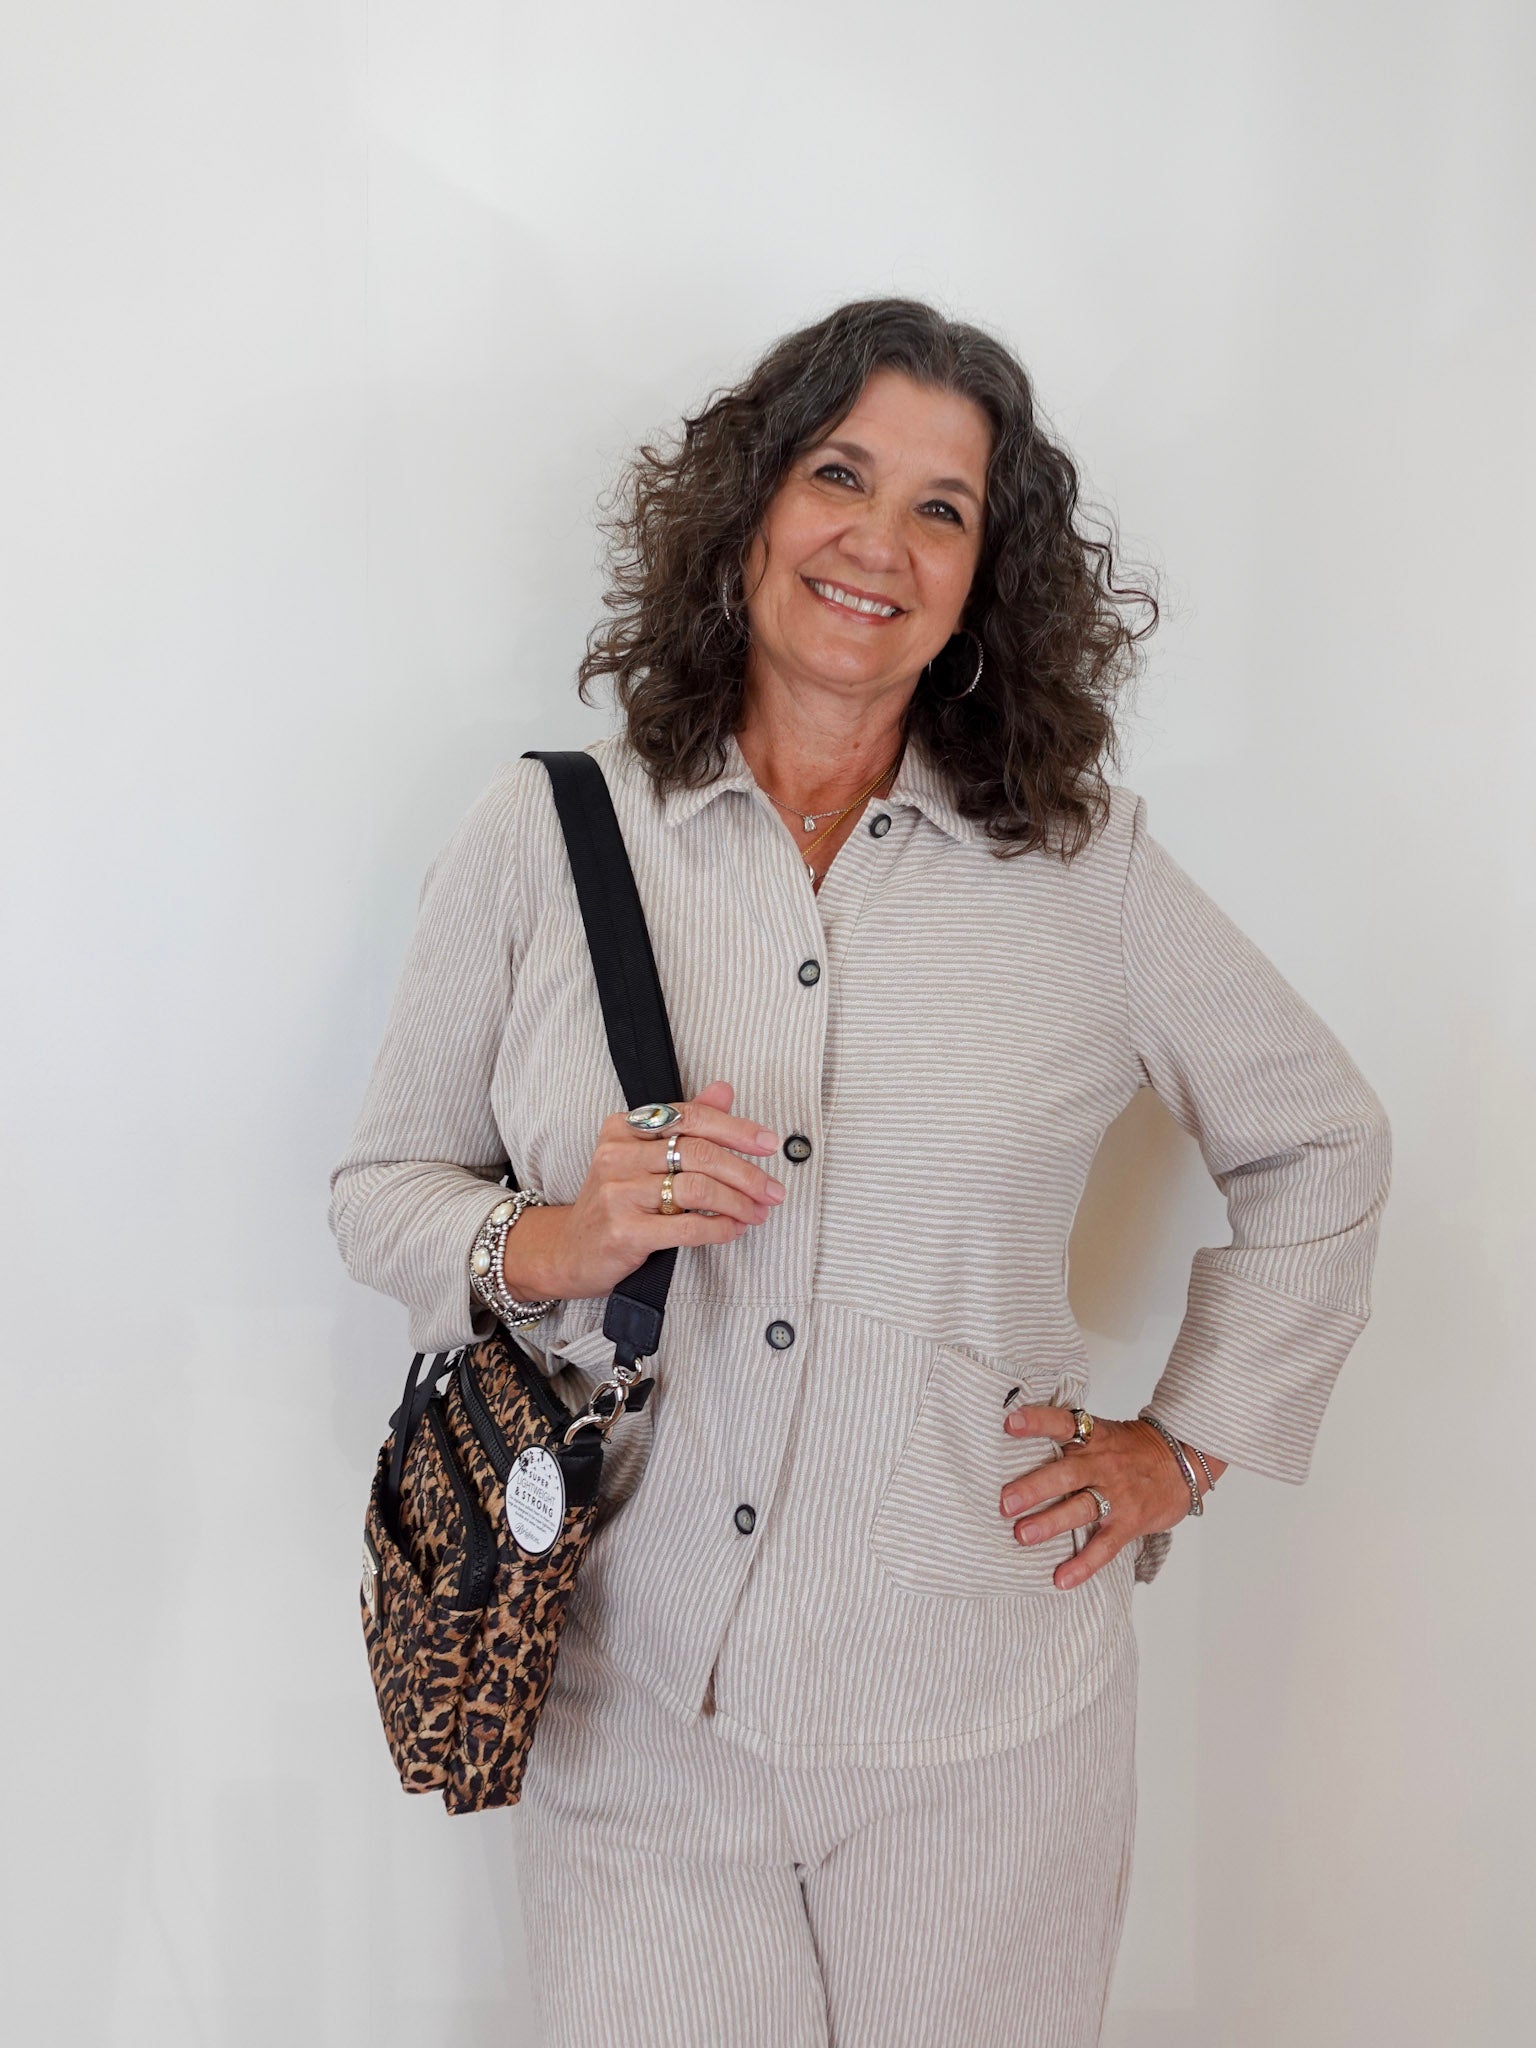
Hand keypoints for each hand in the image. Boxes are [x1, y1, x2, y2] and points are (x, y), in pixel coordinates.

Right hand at [504, 1080, 785, 1300]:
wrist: (570, 1251)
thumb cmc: (616, 1201)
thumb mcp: (643, 1156)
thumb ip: (685, 1123)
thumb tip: (725, 1089)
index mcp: (623, 1128)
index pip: (691, 1118)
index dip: (736, 1129)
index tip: (769, 1143)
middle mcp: (617, 1156)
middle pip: (699, 1154)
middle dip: (745, 1173)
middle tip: (772, 1190)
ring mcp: (618, 1194)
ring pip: (697, 1190)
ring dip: (738, 1203)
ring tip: (757, 1212)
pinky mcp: (624, 1231)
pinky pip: (686, 1228)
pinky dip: (719, 1229)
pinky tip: (734, 1229)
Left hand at [998, 1405, 1224, 1589]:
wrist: (1184, 1460)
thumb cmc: (1133, 1448)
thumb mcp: (1104, 1432)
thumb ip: (1070, 1438)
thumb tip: (1017, 1438)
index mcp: (1094, 1438)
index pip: (1063, 1423)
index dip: (1037, 1422)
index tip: (1009, 1424)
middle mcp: (1102, 1464)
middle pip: (1066, 1474)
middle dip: (1033, 1488)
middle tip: (1004, 1502)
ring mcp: (1117, 1495)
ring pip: (1082, 1509)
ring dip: (1051, 1523)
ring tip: (1022, 1535)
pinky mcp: (1129, 1523)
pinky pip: (1105, 1546)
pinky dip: (1084, 1565)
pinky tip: (1062, 1579)